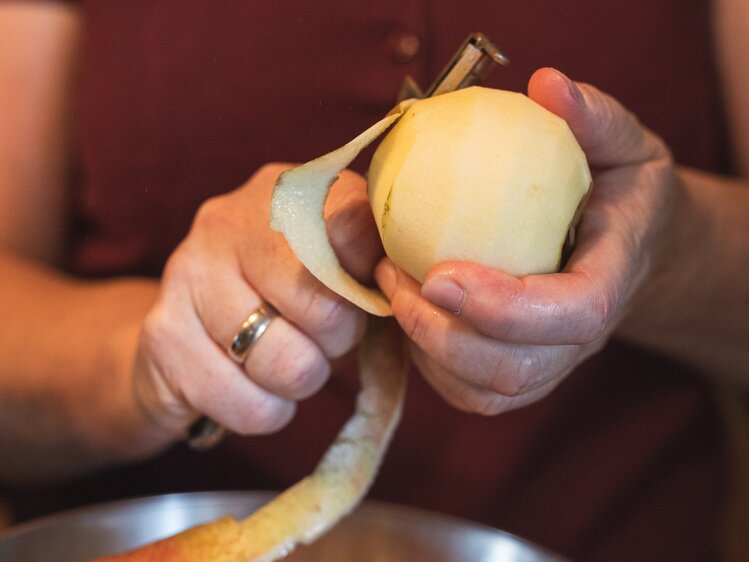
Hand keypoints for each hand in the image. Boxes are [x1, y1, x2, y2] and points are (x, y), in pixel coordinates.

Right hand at [132, 163, 379, 440]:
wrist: (188, 341)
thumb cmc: (284, 303)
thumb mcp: (338, 271)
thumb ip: (374, 263)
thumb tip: (416, 284)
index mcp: (287, 191)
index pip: (355, 227)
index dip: (373, 282)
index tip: (367, 300)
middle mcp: (230, 218)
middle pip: (326, 307)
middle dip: (338, 343)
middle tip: (321, 339)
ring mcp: (188, 270)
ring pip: (288, 362)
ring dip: (301, 381)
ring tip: (284, 361)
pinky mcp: (162, 333)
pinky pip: (248, 404)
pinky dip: (267, 411)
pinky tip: (253, 389)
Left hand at [375, 67, 677, 414]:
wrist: (630, 245)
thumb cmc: (620, 189)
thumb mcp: (622, 144)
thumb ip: (595, 118)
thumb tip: (547, 85)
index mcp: (611, 277)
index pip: (572, 313)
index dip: (505, 307)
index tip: (438, 274)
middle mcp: (581, 336)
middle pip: (517, 367)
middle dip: (442, 333)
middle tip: (390, 276)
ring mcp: (552, 362)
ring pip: (489, 391)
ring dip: (426, 350)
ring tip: (389, 289)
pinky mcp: (523, 372)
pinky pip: (473, 394)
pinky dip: (429, 365)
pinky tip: (405, 312)